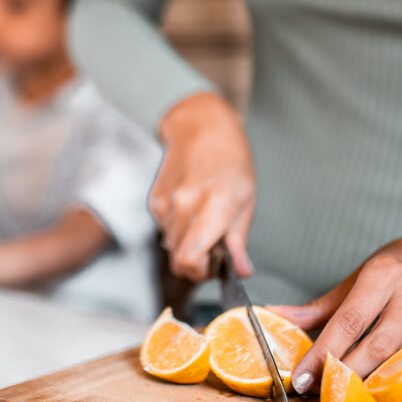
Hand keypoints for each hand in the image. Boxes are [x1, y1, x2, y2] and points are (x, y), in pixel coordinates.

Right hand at [150, 92, 255, 281]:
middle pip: (179, 259)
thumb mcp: (246, 200)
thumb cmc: (230, 162)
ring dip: (186, 245)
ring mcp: (166, 203)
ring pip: (171, 246)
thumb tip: (242, 271)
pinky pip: (164, 230)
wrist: (201, 128)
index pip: (191, 259)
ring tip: (204, 223)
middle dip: (196, 263)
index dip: (200, 273)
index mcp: (213, 206)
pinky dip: (177, 230)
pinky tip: (190, 209)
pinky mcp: (154, 201)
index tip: (213, 268)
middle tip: (213, 250)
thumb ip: (239, 240)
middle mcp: (185, 206)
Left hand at [271, 215, 401, 393]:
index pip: (349, 321)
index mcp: (384, 276)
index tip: (300, 376)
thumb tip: (277, 317)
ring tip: (331, 396)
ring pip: (392, 367)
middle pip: (374, 349)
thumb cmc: (401, 266)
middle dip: (341, 375)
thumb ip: (320, 305)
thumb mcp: (359, 275)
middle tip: (312, 390)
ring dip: (360, 386)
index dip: (322, 352)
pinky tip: (361, 395)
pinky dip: (382, 387)